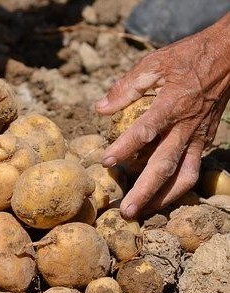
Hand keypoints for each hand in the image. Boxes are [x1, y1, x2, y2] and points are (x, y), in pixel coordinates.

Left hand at [96, 12, 229, 218]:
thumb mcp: (155, 63)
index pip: (144, 132)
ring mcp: (198, 137)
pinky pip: (194, 169)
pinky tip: (164, 195)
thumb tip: (100, 109)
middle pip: (164, 166)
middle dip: (144, 191)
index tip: (105, 162)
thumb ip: (126, 87)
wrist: (228, 56)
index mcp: (171, 105)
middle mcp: (186, 126)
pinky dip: (179, 185)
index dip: (124, 148)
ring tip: (144, 211)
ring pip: (183, 175)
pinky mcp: (206, 141)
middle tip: (126, 212)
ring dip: (164, 197)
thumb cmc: (187, 58)